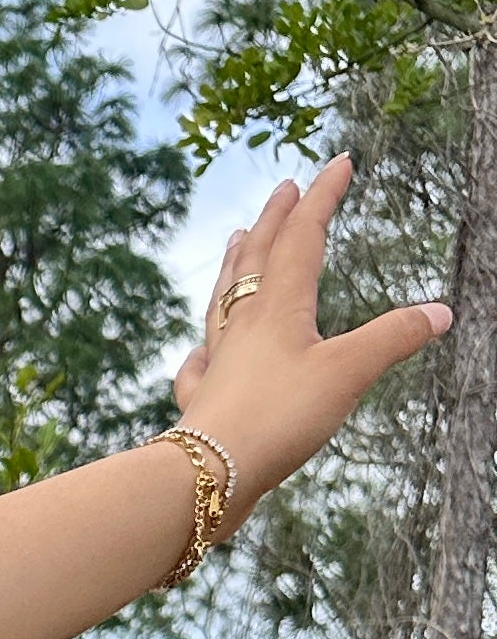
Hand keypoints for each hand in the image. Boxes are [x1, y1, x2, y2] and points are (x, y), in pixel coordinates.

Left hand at [175, 156, 449, 519]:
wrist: (208, 475)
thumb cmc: (278, 418)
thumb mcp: (348, 374)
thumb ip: (393, 339)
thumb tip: (441, 313)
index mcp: (277, 306)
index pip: (303, 236)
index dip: (322, 197)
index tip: (339, 163)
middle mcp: (241, 325)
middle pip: (257, 259)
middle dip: (274, 219)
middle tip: (282, 188)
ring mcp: (217, 362)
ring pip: (223, 300)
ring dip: (234, 265)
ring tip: (237, 242)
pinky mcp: (203, 402)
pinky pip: (199, 365)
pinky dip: (201, 351)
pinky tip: (197, 353)